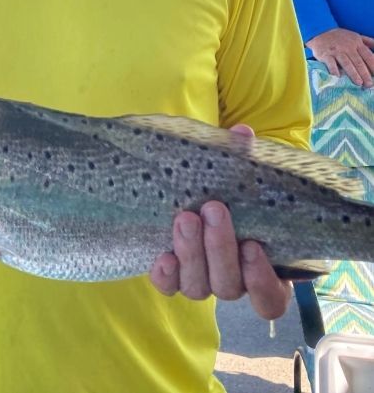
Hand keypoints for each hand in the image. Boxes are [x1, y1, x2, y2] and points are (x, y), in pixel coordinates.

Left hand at [149, 124, 290, 319]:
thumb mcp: (242, 175)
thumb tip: (242, 133)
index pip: (270, 300)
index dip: (261, 280)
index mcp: (264, 271)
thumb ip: (244, 158)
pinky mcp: (174, 276)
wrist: (201, 191)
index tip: (253, 246)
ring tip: (185, 218)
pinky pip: (168, 286)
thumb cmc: (234, 190)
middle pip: (228, 285)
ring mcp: (202, 281)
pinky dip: (166, 275)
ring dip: (192, 254)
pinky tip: (163, 256)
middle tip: (213, 209)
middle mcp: (234, 282)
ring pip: (198, 287)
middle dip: (219, 248)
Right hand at [306, 27, 373, 87]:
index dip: (373, 66)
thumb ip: (368, 42)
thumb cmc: (340, 37)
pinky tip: (338, 77)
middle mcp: (348, 47)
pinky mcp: (325, 54)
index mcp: (357, 43)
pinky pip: (331, 63)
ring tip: (359, 83)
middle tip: (369, 85)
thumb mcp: (356, 36)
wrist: (321, 31)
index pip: (368, 56)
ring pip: (347, 63)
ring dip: (353, 74)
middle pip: (358, 62)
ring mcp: (336, 51)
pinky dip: (334, 70)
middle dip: (365, 74)